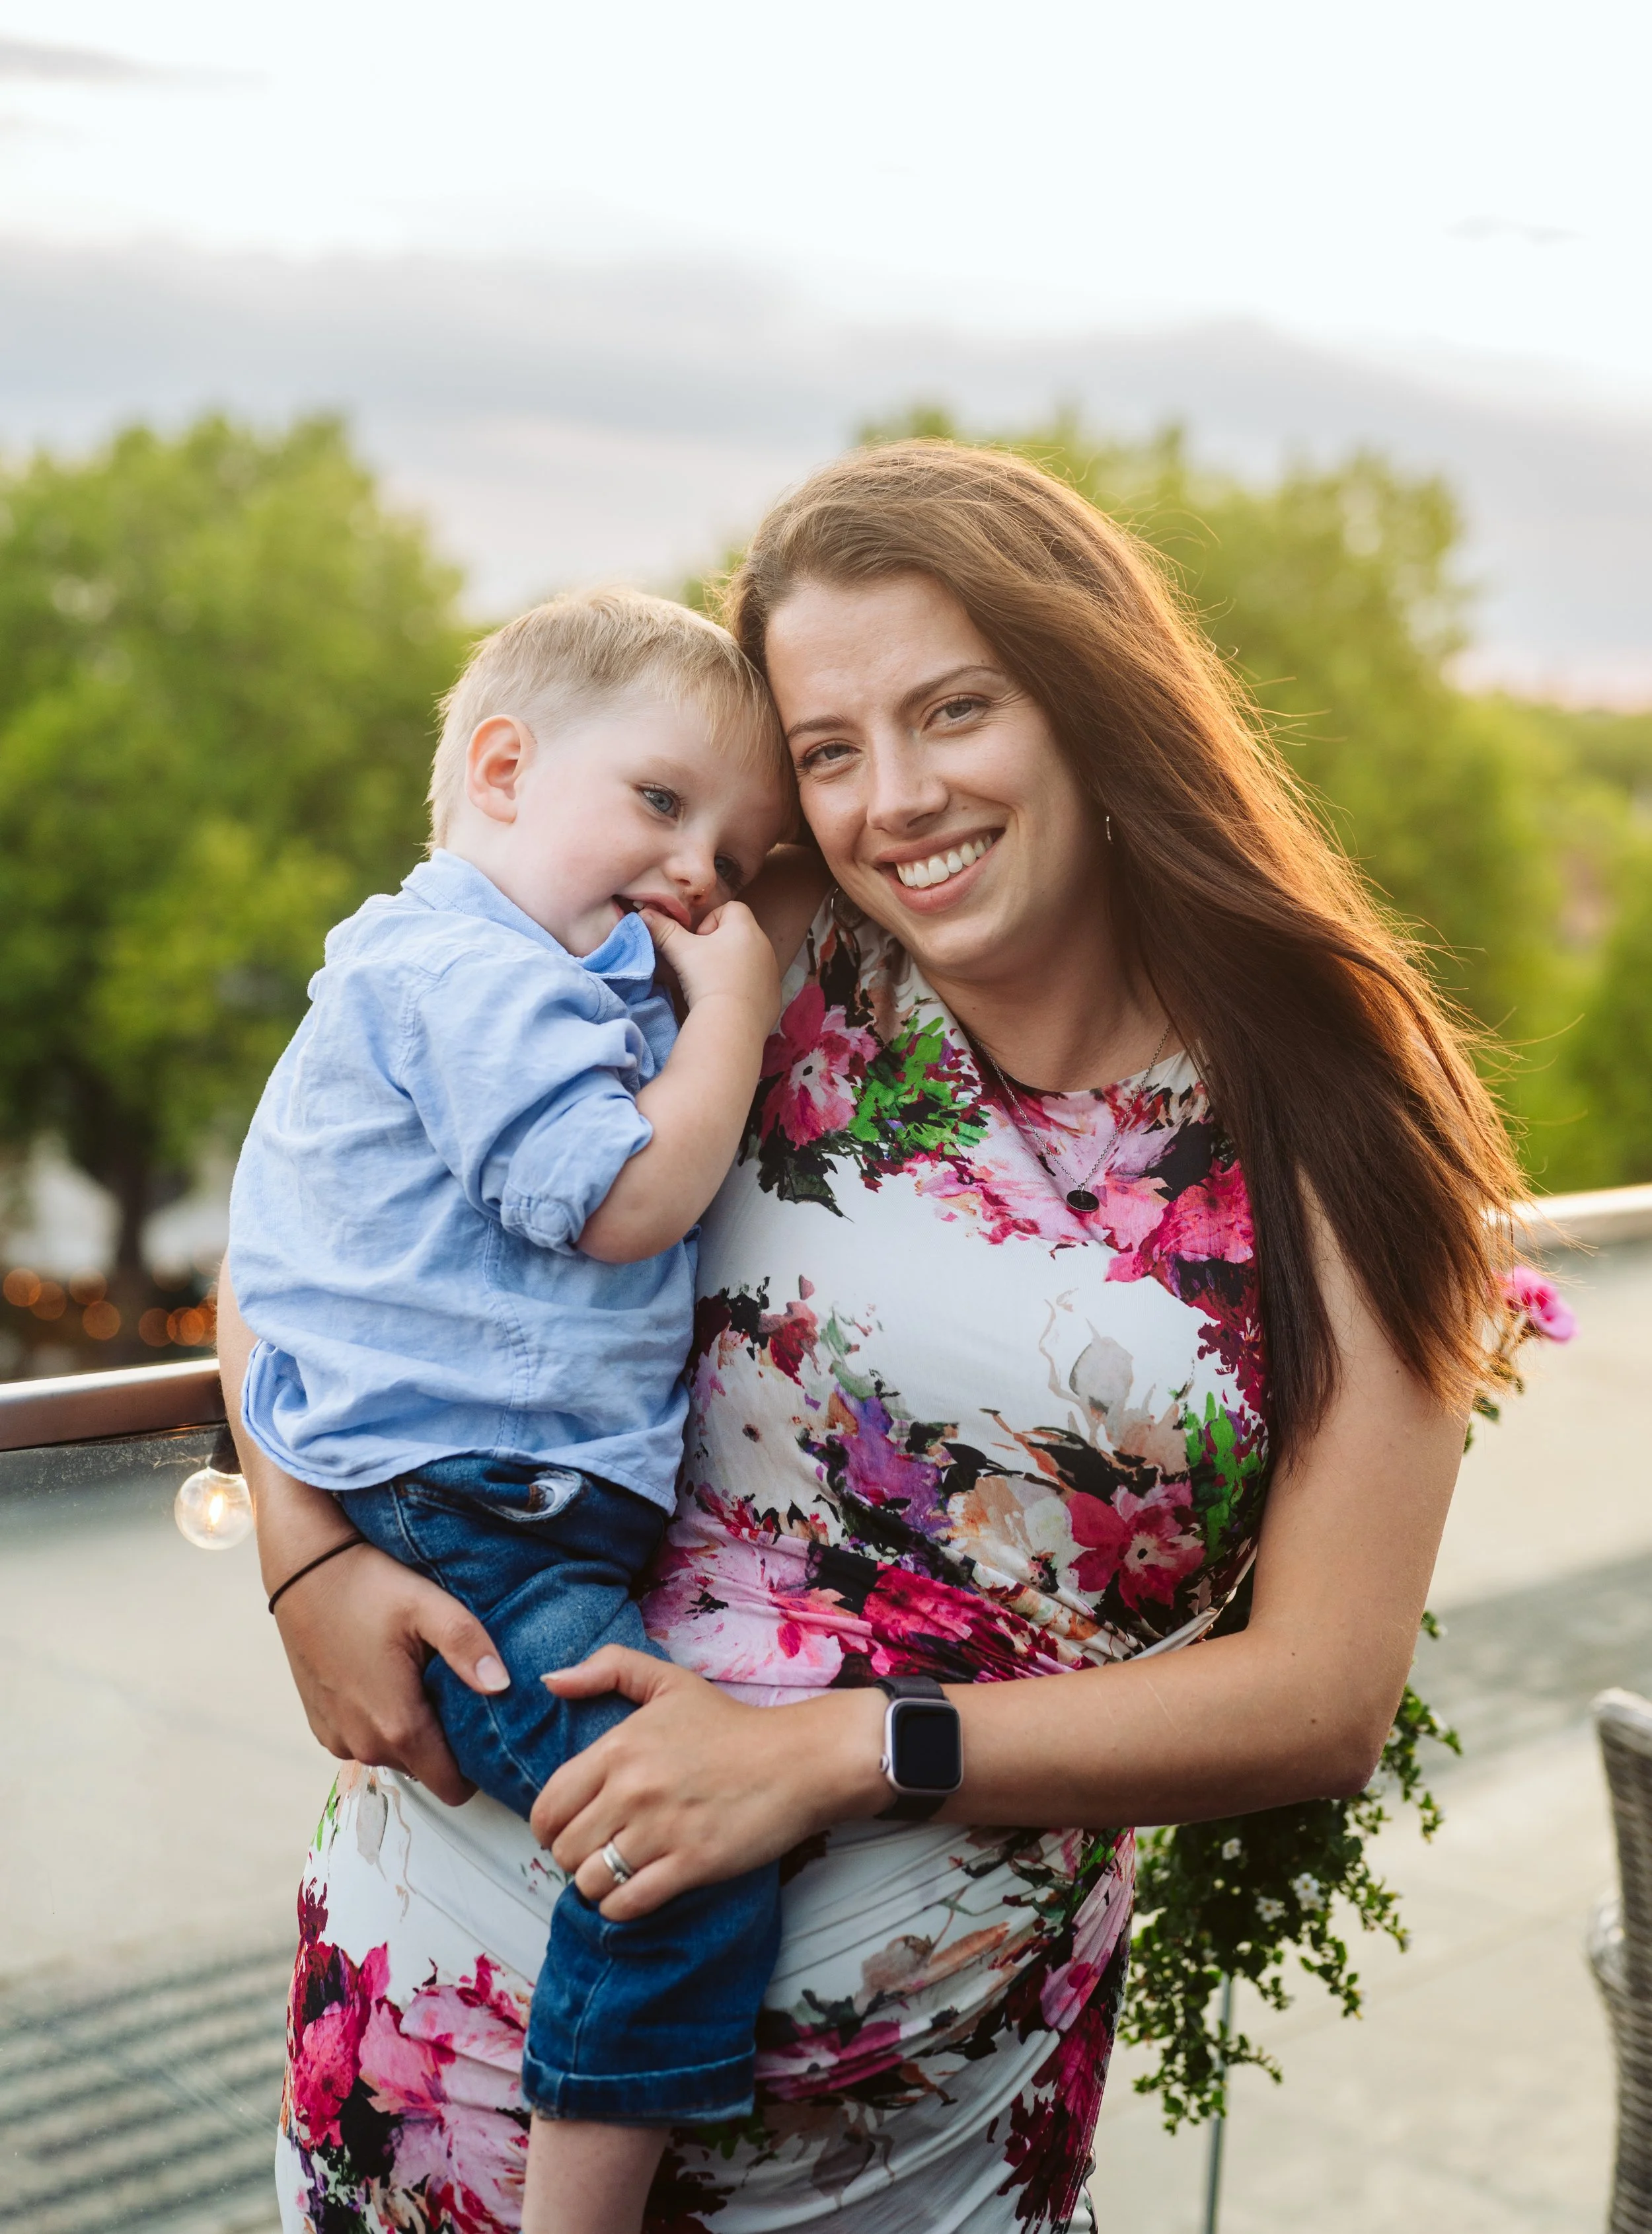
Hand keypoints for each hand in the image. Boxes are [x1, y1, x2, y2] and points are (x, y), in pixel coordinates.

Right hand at [272, 1535, 509, 1807]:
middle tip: (455, 1691)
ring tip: (420, 1679)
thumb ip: (469, 1648)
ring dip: (411, 1731)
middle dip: (445, 1743)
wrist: (305, 1571)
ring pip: (395, 1756)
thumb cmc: (370, 1586)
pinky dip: (381, 1721)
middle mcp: (364, 1745)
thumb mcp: (429, 1607)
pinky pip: (365, 1741)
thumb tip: (502, 1686)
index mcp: (398, 1726)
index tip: (486, 1731)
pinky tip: (386, 1678)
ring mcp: (338, 1739)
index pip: (452, 1788)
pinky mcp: (321, 1727)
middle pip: (425, 1770)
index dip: (476, 1767)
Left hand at [529, 1646, 886, 1917]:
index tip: (570, 1826)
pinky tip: (636, 1889)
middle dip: (575, 1855)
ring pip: (590, 1882)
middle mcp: (632, 1790)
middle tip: (598, 1849)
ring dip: (597, 1883)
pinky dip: (621, 1906)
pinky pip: (626, 1904)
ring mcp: (660, 1830)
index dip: (550, 1825)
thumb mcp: (668, 1681)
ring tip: (617, 1870)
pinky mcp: (690, 1865)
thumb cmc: (730, 1724)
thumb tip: (551, 1680)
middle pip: (564, 1850)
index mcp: (618, 1748)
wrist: (797, 1761)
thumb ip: (607, 1669)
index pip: (549, 1807)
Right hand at [638, 900, 779, 1026]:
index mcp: (746, 928)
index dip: (711, 921)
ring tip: (715, 985)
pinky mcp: (774, 995)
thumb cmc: (708, 979)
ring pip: (750, 959)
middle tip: (703, 965)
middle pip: (740, 934)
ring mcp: (772, 972)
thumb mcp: (681, 951)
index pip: (732, 908)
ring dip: (733, 966)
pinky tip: (730, 1002)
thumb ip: (664, 930)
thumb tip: (644, 914)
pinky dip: (744, 988)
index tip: (699, 942)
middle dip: (720, 945)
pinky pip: (758, 984)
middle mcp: (765, 946)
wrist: (732, 1024)